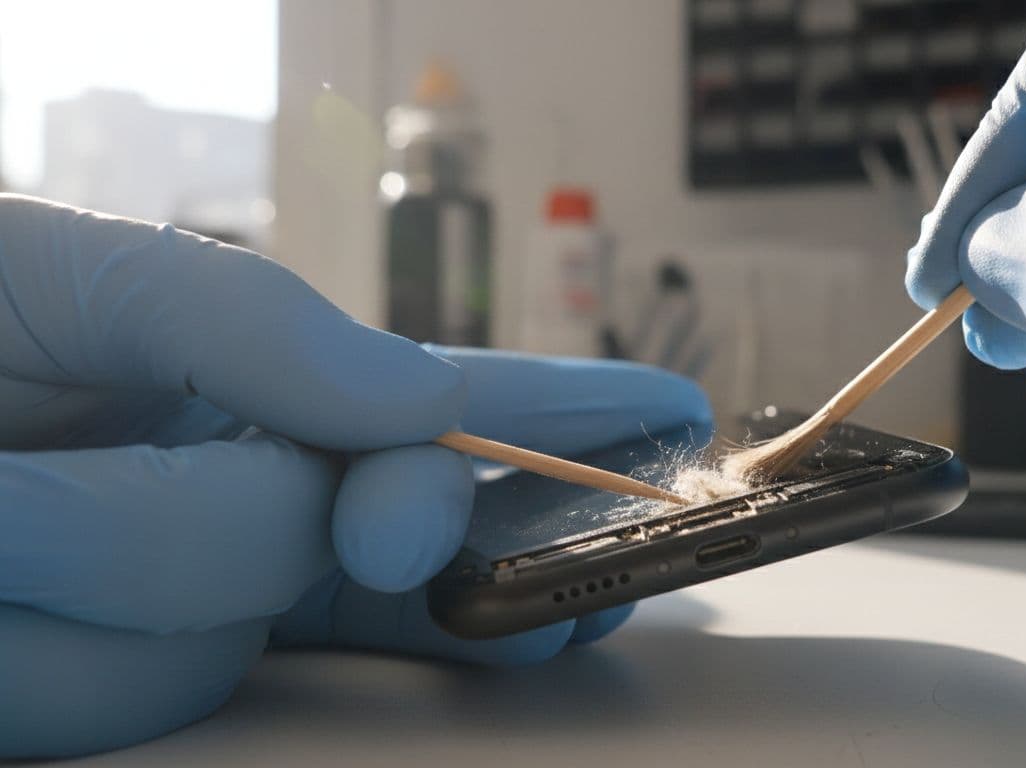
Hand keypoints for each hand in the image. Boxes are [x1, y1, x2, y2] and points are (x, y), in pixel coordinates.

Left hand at [0, 196, 711, 756]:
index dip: (564, 423)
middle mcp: (247, 518)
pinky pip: (137, 698)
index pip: (447, 418)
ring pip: (234, 632)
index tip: (671, 428)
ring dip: (117, 552)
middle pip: (388, 551)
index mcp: (267, 404)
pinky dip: (52, 627)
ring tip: (1, 495)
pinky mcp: (99, 691)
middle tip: (388, 512)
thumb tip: (420, 411)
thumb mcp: (91, 277)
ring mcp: (173, 617)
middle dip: (398, 522)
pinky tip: (1, 554)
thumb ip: (269, 333)